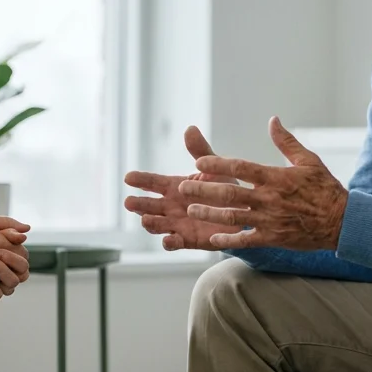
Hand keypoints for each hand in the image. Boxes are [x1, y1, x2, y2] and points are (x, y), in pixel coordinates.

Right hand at [123, 126, 244, 250]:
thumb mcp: (212, 168)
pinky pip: (176, 243)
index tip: (128, 177)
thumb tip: (189, 128)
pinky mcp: (188, 240)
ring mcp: (178, 224)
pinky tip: (168, 240)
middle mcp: (172, 206)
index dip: (141, 180)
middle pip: (150, 206)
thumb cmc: (224, 189)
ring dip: (151, 223)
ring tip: (146, 219)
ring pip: (158, 225)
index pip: (153, 183)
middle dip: (139, 205)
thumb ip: (200, 151)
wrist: (243, 214)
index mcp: (175, 187)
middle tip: (129, 202)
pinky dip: (170, 243)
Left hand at [177, 116, 347, 250]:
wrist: (342, 221)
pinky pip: (246, 240)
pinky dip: (229, 241)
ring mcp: (270, 219)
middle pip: (230, 192)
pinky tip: (213, 239)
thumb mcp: (308, 160)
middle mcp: (269, 198)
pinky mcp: (273, 238)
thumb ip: (286, 141)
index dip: (218, 164)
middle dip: (204, 189)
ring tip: (191, 210)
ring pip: (233, 216)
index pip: (241, 167)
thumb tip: (272, 120)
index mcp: (275, 177)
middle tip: (183, 187)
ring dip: (210, 213)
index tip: (199, 161)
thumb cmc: (325, 188)